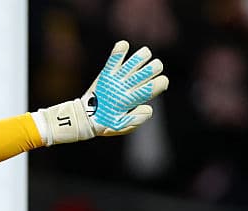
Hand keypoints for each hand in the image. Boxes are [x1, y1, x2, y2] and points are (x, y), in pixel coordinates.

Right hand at [33, 40, 168, 144]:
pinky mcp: (107, 74)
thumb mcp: (120, 126)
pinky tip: (123, 46)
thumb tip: (149, 108)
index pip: (153, 88)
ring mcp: (118, 79)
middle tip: (154, 69)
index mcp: (135, 99)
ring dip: (142, 56)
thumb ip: (135, 120)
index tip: (161, 82)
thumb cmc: (105, 125)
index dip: (160, 83)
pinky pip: (114, 59)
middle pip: (148, 71)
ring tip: (145, 54)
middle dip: (154, 68)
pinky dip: (119, 51)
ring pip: (135, 62)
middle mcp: (129, 86)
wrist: (85, 119)